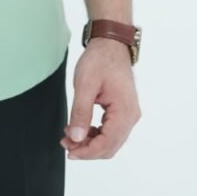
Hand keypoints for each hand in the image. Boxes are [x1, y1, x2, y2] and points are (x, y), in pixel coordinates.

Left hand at [60, 37, 141, 159]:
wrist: (110, 44)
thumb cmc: (100, 59)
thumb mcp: (85, 84)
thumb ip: (81, 112)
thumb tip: (76, 138)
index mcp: (125, 111)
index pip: (107, 143)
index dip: (88, 152)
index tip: (70, 151)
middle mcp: (130, 116)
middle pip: (110, 146)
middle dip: (87, 149)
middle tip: (66, 144)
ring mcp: (128, 114)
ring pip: (110, 140)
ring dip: (90, 143)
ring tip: (69, 136)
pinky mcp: (122, 111)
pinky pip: (110, 131)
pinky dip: (95, 134)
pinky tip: (80, 129)